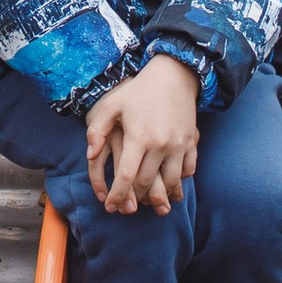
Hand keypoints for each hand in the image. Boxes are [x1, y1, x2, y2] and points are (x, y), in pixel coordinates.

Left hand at [83, 56, 199, 215]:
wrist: (173, 75)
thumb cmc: (138, 91)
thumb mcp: (112, 104)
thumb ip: (97, 129)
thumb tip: (90, 156)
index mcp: (138, 136)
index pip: (126, 176)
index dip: (117, 195)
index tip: (110, 207)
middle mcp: (160, 144)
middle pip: (147, 183)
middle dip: (136, 198)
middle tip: (128, 206)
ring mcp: (178, 145)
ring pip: (171, 183)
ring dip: (161, 195)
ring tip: (150, 201)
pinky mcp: (191, 143)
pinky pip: (188, 172)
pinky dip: (179, 182)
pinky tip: (169, 183)